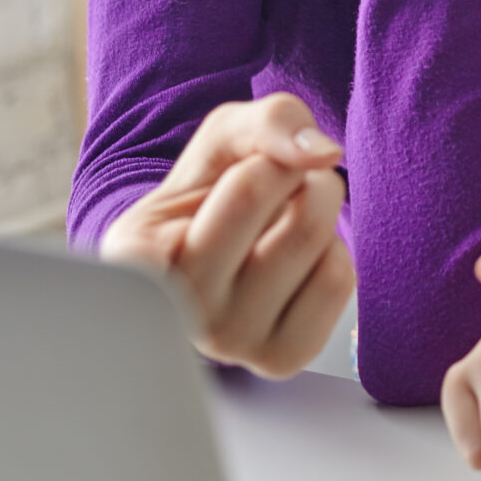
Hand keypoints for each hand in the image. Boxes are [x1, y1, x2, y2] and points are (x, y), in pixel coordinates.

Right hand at [99, 93, 354, 378]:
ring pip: (319, 247)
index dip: (265, 164)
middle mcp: (182, 316)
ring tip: (282, 220)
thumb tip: (322, 153)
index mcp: (141, 260)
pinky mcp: (278, 359)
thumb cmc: (207, 192)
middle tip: (278, 186)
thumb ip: (270, 121)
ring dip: (317, 211)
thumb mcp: (224, 138)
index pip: (251, 188)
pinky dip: (331, 252)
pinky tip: (293, 261)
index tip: (240, 177)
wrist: (211, 250)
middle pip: (298, 219)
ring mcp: (230, 346)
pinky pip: (338, 282)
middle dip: (302, 179)